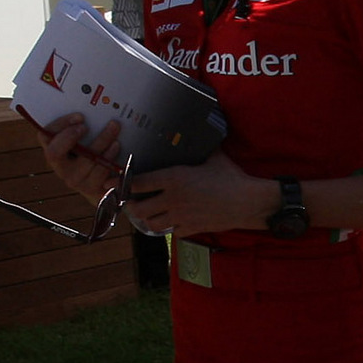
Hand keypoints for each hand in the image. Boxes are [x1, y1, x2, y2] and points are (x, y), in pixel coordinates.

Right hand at [39, 112, 121, 204]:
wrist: (105, 182)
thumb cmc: (91, 153)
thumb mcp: (83, 138)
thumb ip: (79, 125)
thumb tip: (89, 102)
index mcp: (53, 150)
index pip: (44, 136)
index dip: (59, 126)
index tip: (79, 117)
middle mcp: (60, 168)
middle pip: (55, 152)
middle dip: (71, 136)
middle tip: (87, 125)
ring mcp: (74, 180)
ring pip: (84, 161)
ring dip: (100, 142)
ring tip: (113, 128)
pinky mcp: (91, 189)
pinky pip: (99, 173)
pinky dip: (110, 157)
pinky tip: (116, 146)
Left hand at [124, 149, 274, 239]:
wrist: (247, 202)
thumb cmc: (231, 177)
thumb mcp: (214, 158)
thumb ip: (200, 148)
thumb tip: (199, 131)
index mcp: (174, 178)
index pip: (139, 183)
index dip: (123, 183)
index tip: (115, 183)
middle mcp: (173, 199)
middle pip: (139, 209)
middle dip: (132, 206)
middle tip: (132, 202)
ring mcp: (181, 216)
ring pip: (151, 224)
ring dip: (148, 219)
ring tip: (149, 214)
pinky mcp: (191, 228)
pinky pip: (172, 231)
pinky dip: (170, 227)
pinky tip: (173, 221)